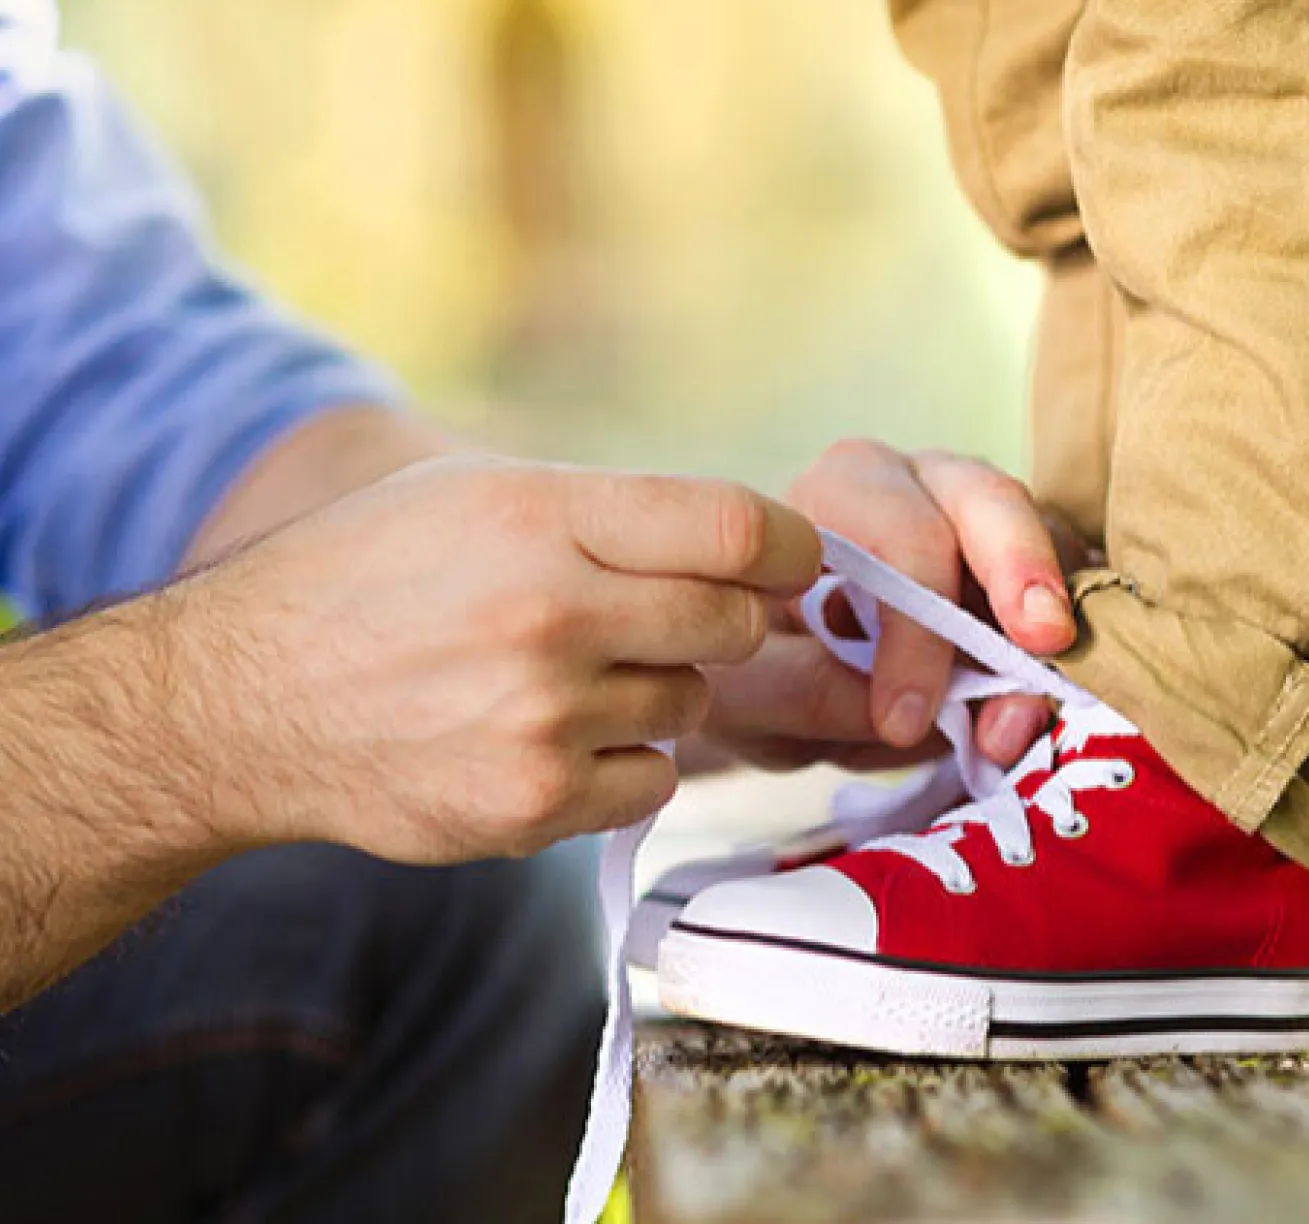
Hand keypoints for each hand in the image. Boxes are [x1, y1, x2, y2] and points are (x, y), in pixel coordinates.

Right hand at [178, 457, 819, 860]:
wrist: (243, 701)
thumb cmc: (367, 579)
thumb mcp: (472, 495)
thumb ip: (608, 513)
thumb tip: (749, 546)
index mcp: (537, 516)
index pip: (737, 529)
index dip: (789, 549)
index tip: (789, 563)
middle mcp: (548, 614)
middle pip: (735, 624)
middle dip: (718, 621)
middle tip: (653, 620)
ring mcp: (542, 718)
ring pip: (692, 704)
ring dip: (653, 692)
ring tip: (559, 678)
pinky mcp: (533, 803)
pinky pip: (653, 781)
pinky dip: (623, 763)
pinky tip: (549, 739)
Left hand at [699, 440, 1088, 771]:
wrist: (772, 671)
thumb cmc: (754, 660)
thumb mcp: (745, 689)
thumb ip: (803, 691)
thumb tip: (906, 714)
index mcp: (841, 491)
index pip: (899, 537)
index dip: (917, 631)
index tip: (904, 721)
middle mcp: (920, 484)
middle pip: (990, 500)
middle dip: (1021, 572)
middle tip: (1042, 648)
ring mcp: (986, 523)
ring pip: (1046, 546)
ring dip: (1048, 638)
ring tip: (1022, 723)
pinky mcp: (1029, 569)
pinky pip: (1072, 591)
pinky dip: (1073, 647)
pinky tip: (1050, 705)